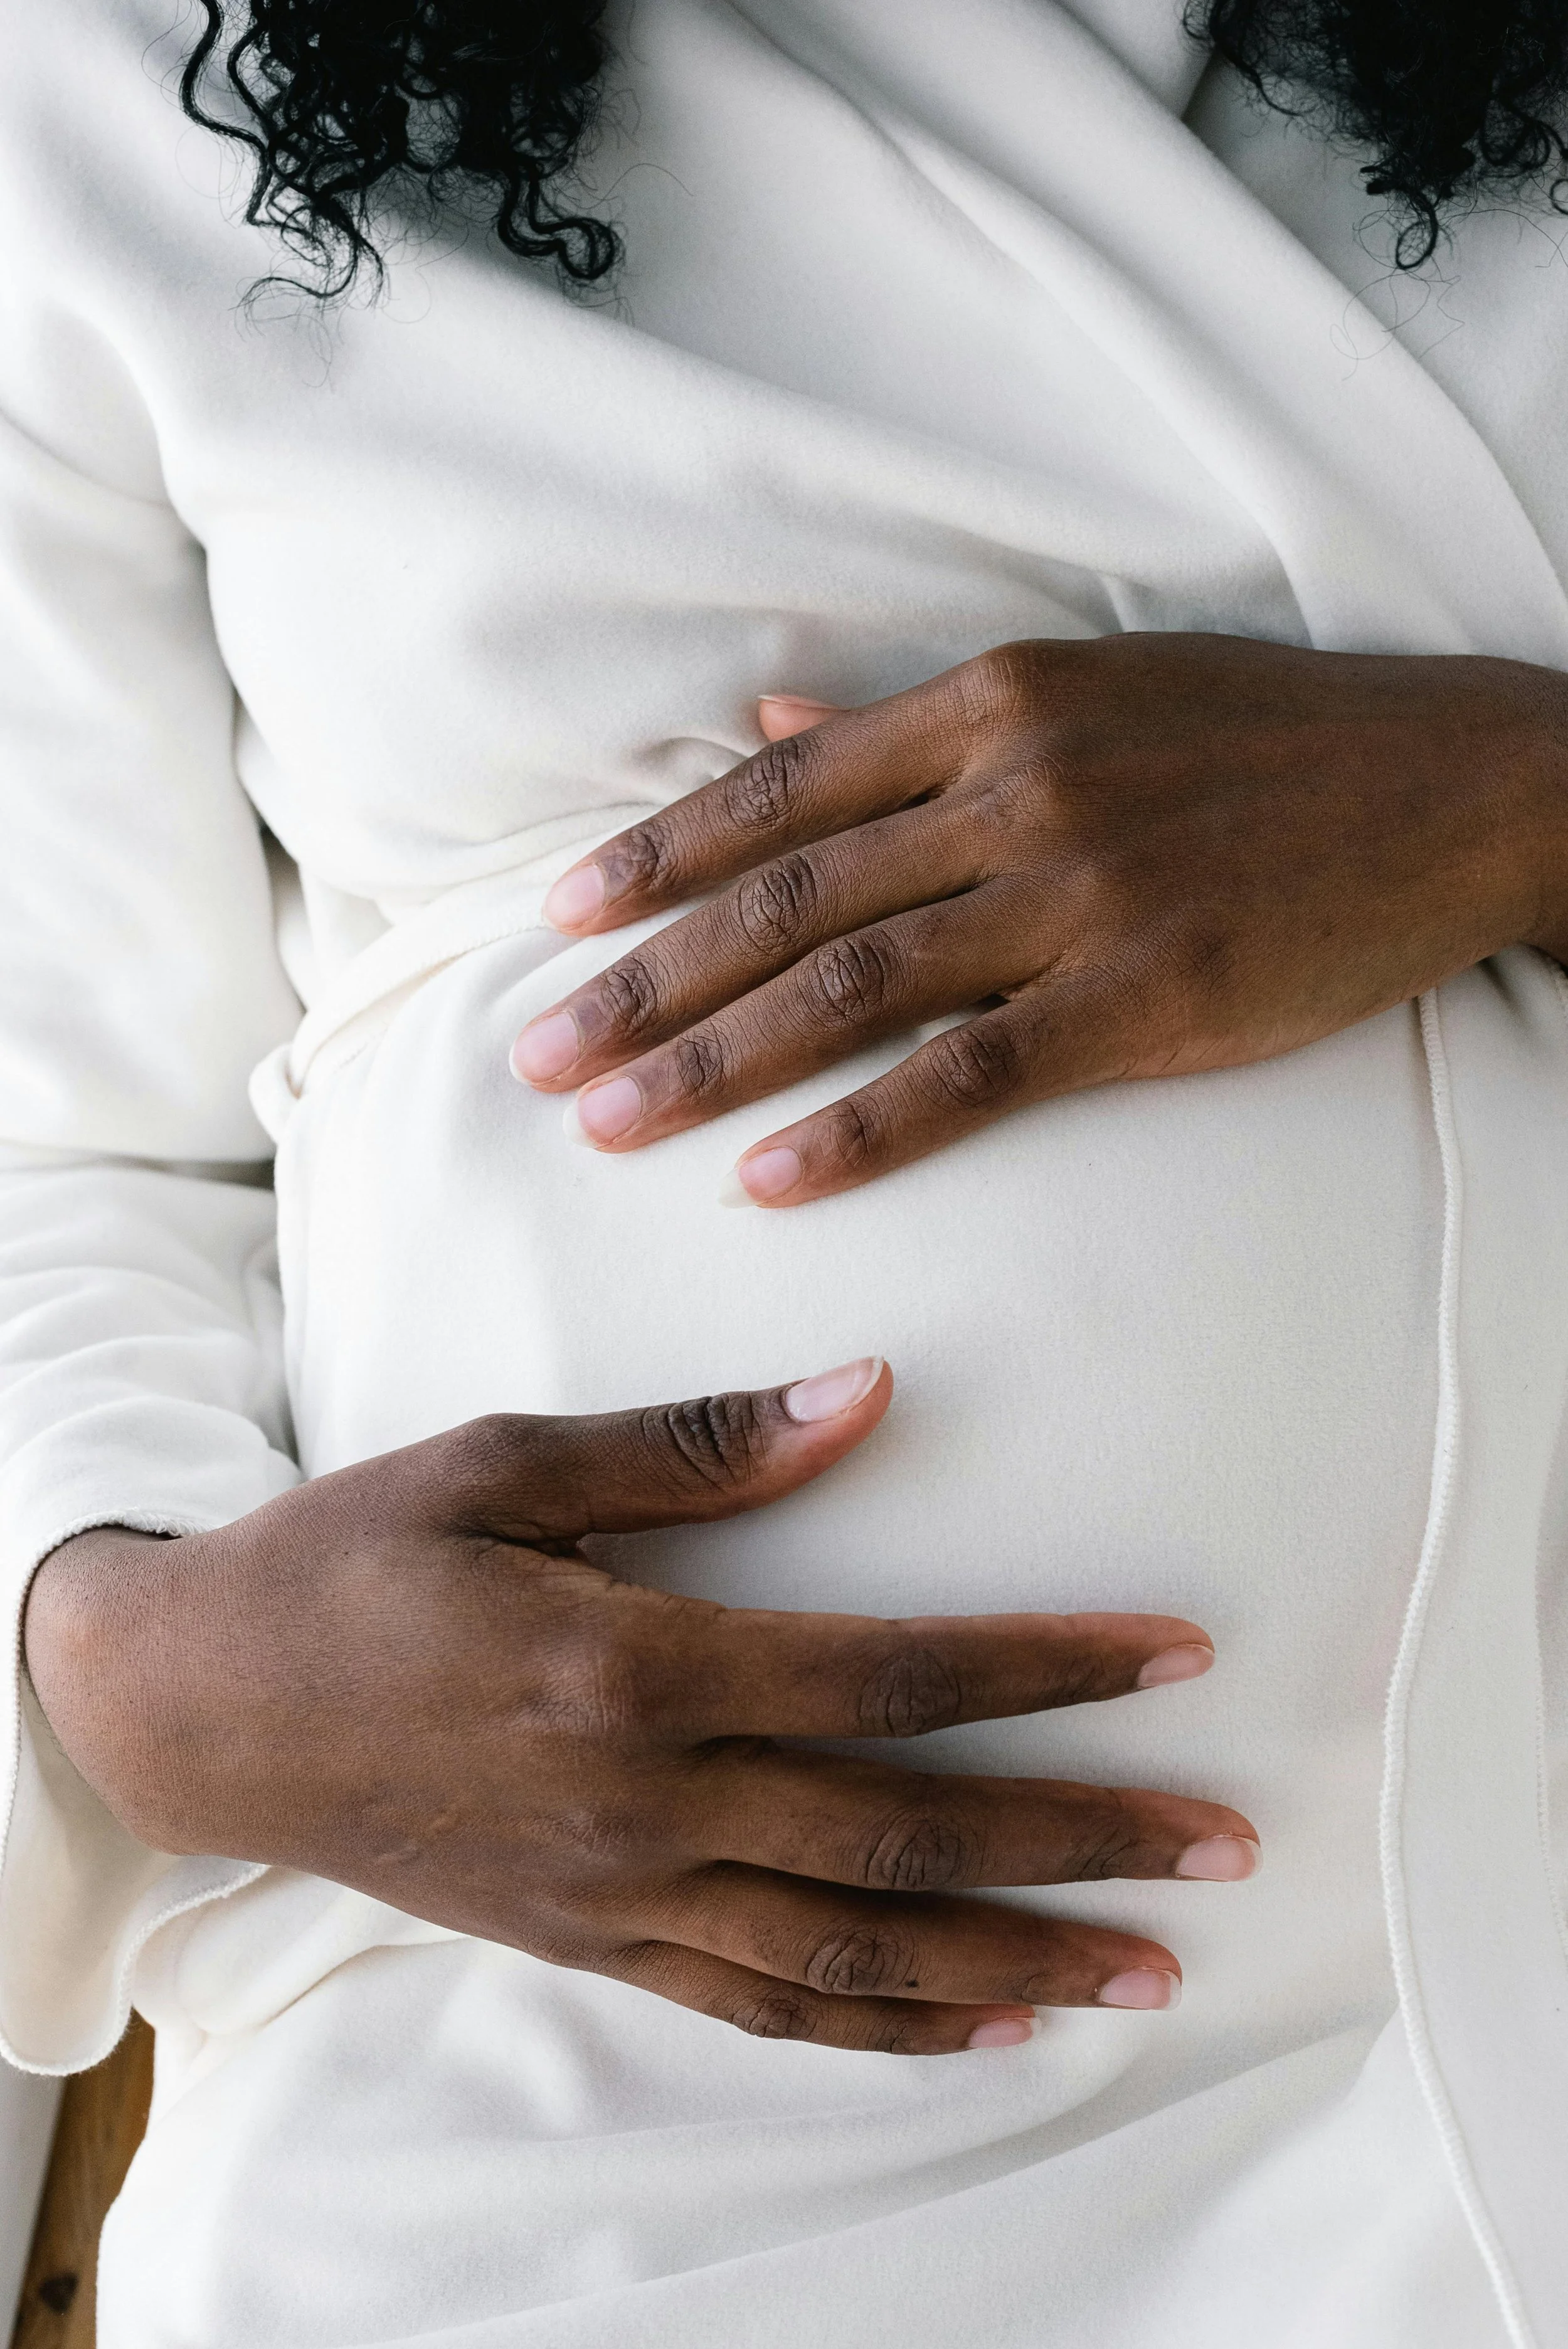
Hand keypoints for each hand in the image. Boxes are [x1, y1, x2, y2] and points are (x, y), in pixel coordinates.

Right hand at [26, 1360, 1255, 2054]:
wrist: (206, 1707)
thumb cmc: (353, 1560)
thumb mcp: (500, 1460)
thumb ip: (692, 1444)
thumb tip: (868, 1395)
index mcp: (633, 1665)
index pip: (892, 1674)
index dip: (1045, 1668)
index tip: (1175, 1656)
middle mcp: (645, 1802)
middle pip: (907, 1835)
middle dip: (1082, 1836)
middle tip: (1227, 1842)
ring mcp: (621, 1893)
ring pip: (857, 1954)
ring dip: (1015, 1961)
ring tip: (1150, 1966)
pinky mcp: (592, 1941)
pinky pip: (762, 2007)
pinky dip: (884, 2031)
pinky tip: (984, 2029)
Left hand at [511, 634, 1567, 1203]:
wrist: (1454, 782)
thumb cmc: (1263, 742)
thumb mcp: (1084, 690)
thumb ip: (912, 724)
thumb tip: (765, 727)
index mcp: (991, 703)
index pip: (781, 791)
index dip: (658, 858)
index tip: (559, 919)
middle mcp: (1015, 786)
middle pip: (788, 898)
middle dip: (647, 981)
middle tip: (537, 1056)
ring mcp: (1081, 891)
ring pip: (853, 988)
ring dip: (714, 1062)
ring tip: (608, 1126)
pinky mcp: (1149, 996)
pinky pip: (972, 1074)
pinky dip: (862, 1131)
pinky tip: (771, 1181)